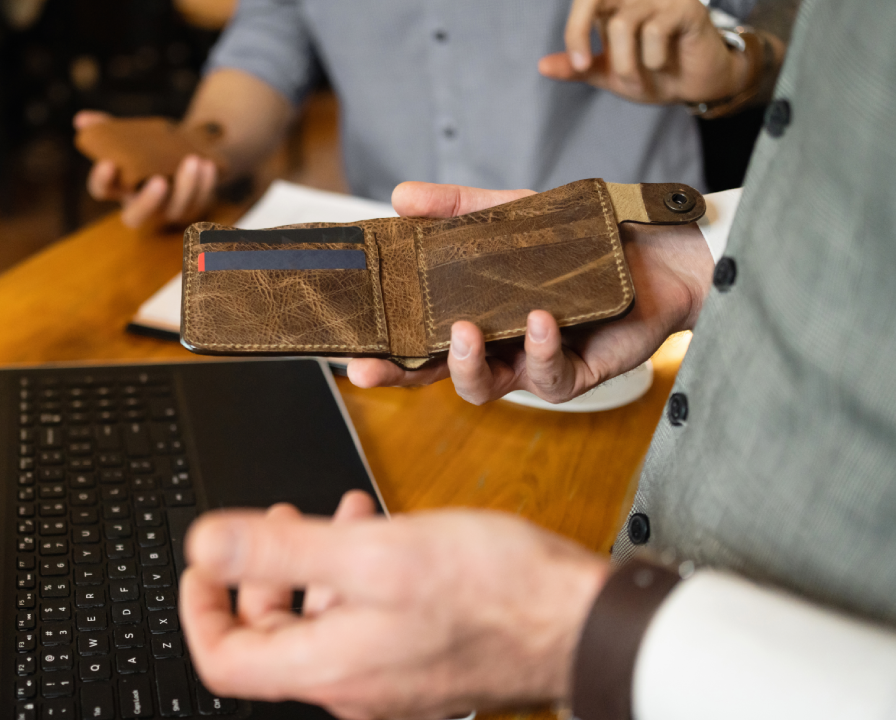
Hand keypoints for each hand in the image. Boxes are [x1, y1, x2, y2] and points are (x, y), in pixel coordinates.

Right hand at [75, 110, 218, 228]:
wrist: (186, 150)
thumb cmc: (151, 146)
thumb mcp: (131, 135)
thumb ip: (107, 127)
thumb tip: (82, 120)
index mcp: (119, 187)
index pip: (102, 191)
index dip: (102, 180)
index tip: (108, 163)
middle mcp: (141, 205)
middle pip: (135, 218)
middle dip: (148, 202)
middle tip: (159, 181)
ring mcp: (168, 211)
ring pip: (176, 209)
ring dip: (186, 187)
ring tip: (193, 160)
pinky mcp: (194, 207)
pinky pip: (201, 201)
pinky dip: (206, 184)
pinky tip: (208, 165)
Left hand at [180, 492, 609, 718]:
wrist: (582, 624)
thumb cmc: (495, 590)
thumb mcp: (373, 552)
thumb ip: (279, 551)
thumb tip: (203, 546)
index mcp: (329, 667)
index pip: (224, 660)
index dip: (199, 609)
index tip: (203, 566)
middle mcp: (355, 687)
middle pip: (272, 638)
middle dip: (265, 572)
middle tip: (278, 520)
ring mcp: (391, 682)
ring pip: (324, 623)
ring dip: (317, 564)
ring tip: (340, 510)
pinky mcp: (423, 667)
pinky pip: (368, 625)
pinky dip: (360, 578)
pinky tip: (385, 535)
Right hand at [347, 182, 712, 403]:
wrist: (660, 251)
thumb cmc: (584, 240)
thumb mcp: (511, 215)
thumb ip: (457, 207)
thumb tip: (400, 195)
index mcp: (474, 316)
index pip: (417, 342)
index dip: (383, 352)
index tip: (349, 352)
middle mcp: (496, 347)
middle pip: (434, 375)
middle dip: (399, 376)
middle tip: (368, 368)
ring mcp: (532, 364)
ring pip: (482, 388)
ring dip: (464, 364)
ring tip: (463, 330)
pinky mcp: (575, 373)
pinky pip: (547, 376)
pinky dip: (539, 347)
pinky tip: (539, 318)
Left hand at [537, 0, 751, 104]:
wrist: (693, 87)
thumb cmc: (653, 74)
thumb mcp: (608, 74)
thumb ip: (577, 69)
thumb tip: (541, 65)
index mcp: (614, 6)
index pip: (584, 2)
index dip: (574, 30)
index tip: (579, 65)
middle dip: (581, 33)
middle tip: (586, 67)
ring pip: (624, 24)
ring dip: (626, 65)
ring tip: (639, 79)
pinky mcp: (687, 8)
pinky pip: (656, 31)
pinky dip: (654, 59)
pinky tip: (664, 65)